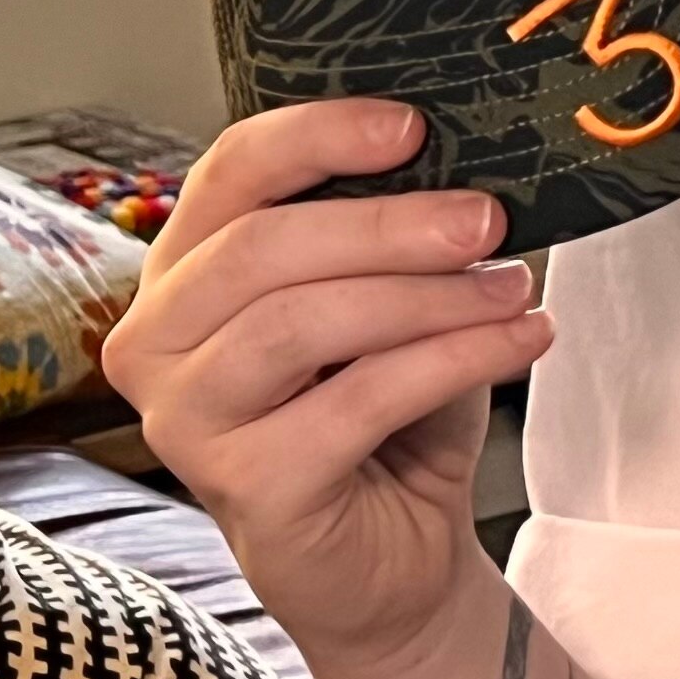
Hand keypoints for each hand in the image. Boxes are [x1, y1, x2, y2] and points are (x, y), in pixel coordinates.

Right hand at [105, 100, 550, 674]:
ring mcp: (188, 421)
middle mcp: (156, 343)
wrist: (393, 551)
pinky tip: (523, 340)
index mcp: (183, 272)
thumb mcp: (388, 300)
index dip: (317, 138)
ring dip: (428, 297)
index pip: (228, 174)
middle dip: (388, 226)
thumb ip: (392, 236)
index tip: (413, 127)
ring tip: (514, 289)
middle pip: (261, 249)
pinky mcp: (246, 487)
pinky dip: (456, 358)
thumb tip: (467, 169)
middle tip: (487, 220)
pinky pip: (359, 400)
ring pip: (300, 323)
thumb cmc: (382, 409)